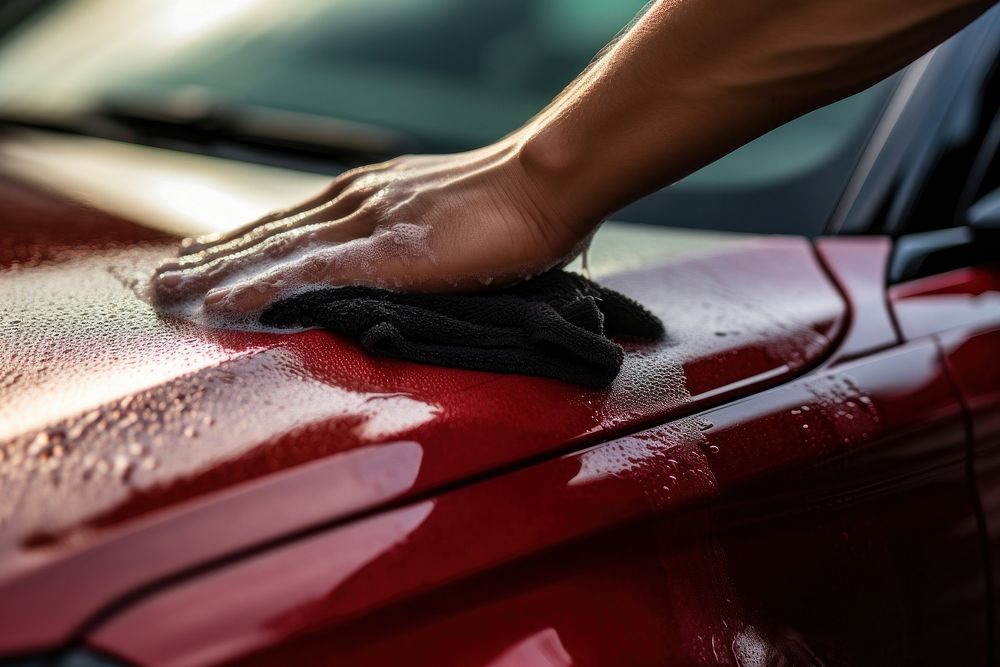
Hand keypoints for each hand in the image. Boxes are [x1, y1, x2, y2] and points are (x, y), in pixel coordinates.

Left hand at [153, 141, 593, 314]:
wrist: (545, 182)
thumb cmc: (512, 203)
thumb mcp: (449, 218)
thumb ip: (414, 238)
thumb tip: (398, 265)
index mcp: (371, 195)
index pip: (292, 223)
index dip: (244, 243)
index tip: (204, 258)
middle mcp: (356, 202)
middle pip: (270, 233)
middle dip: (212, 259)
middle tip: (163, 280)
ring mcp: (367, 224)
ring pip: (274, 250)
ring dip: (216, 272)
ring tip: (168, 292)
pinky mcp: (386, 253)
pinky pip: (308, 274)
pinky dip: (260, 287)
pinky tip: (222, 304)